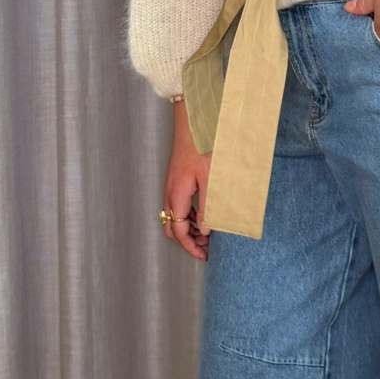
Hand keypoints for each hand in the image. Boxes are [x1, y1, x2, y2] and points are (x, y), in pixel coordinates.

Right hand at [162, 98, 210, 260]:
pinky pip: (176, 207)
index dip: (191, 247)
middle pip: (171, 228)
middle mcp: (169, 194)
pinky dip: (187, 217)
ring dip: (187, 229)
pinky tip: (202, 214)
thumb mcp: (210, 180)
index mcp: (177, 196)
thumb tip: (205, 230)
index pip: (179, 231)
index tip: (204, 255)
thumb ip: (207, 207)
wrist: (193, 123)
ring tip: (207, 233)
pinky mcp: (174, 182)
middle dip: (187, 241)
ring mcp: (170, 188)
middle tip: (206, 248)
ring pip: (173, 218)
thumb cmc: (203, 147)